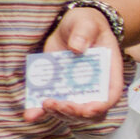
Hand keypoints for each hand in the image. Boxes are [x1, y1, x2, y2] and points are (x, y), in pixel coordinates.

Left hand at [32, 5, 120, 121]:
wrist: (73, 27)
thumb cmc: (87, 25)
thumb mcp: (87, 24)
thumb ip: (84, 33)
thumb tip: (76, 47)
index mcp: (108, 74)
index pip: (110, 96)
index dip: (101, 106)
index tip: (88, 109)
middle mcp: (94, 87)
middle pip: (90, 111)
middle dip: (74, 112)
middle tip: (57, 103)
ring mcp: (76, 89)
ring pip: (72, 113)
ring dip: (58, 113)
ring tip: (44, 103)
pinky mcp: (58, 87)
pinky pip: (52, 104)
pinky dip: (40, 111)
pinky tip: (30, 114)